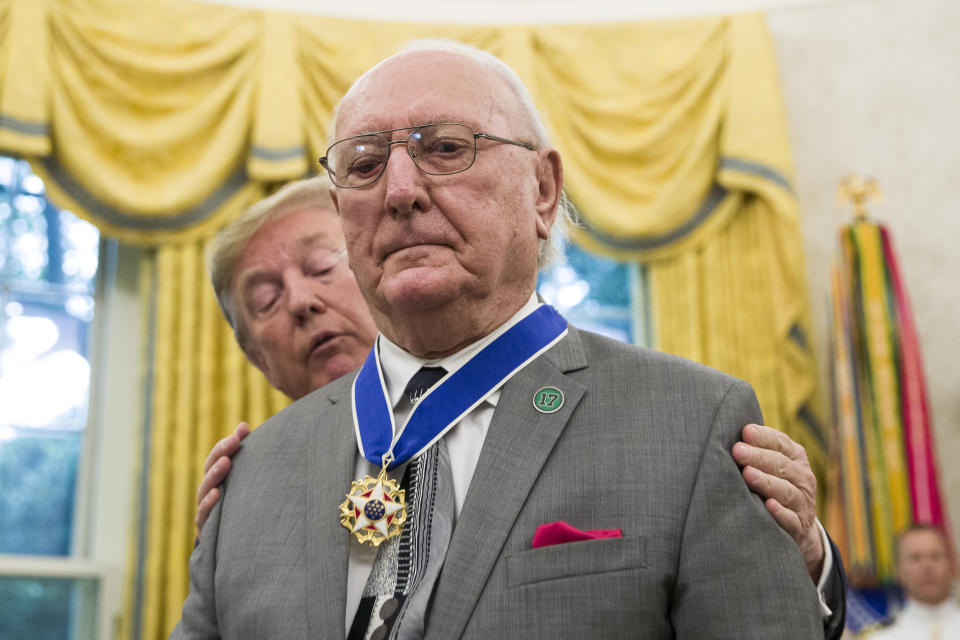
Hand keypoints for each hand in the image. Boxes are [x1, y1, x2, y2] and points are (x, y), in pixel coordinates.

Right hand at [195, 421, 249, 534]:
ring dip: (215, 475)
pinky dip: (210, 504)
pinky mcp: (207, 528)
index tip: (241, 433)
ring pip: (205, 489)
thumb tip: (243, 424)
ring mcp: (206, 509)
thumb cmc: (239, 504)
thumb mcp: (242, 477)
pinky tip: (217, 494)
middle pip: (210, 469)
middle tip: (234, 442)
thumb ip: (241, 451)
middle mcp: (208, 492)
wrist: (233, 544)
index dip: (226, 444)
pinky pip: (205, 515)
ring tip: (226, 462)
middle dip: (221, 453)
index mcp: (216, 478)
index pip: (216, 457)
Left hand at [732, 423, 823, 580]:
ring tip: (747, 474)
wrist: (798, 527)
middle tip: (737, 451)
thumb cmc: (774, 485)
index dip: (763, 437)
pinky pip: (791, 519)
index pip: (781, 443)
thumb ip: (756, 448)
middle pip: (781, 465)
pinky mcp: (799, 526)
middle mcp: (802, 478)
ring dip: (766, 482)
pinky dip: (780, 513)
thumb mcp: (772, 465)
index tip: (744, 431)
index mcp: (795, 457)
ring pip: (786, 491)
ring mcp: (803, 503)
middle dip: (758, 457)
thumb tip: (724, 429)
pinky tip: (768, 506)